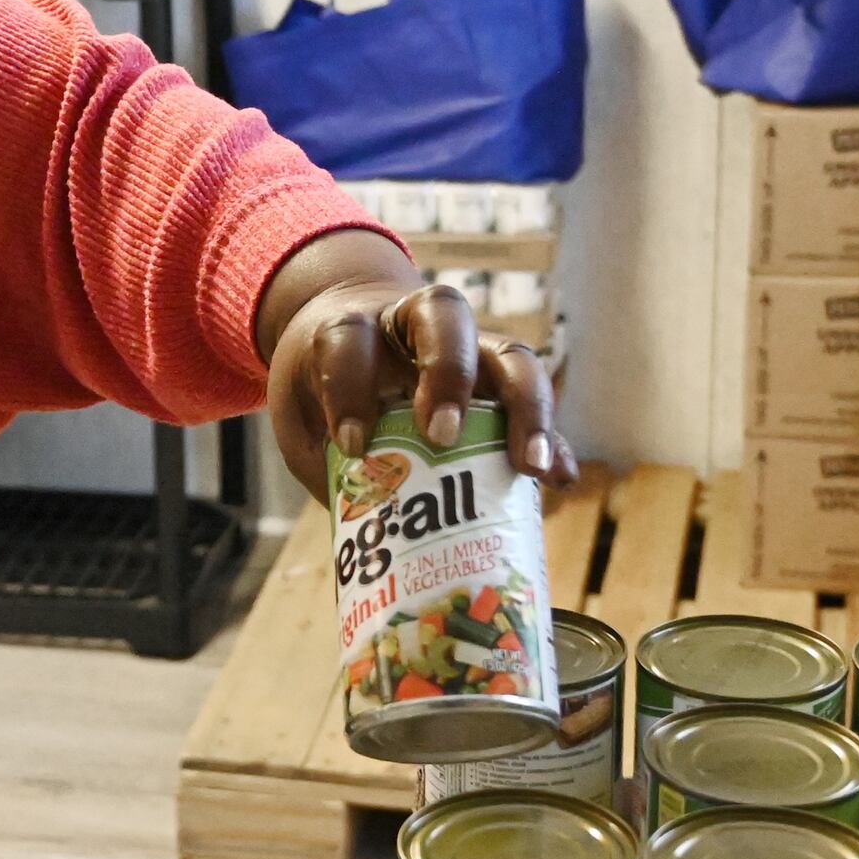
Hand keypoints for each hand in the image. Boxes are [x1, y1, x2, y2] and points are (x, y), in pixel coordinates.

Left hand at [260, 251, 575, 495]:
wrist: (351, 336)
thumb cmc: (321, 386)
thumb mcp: (300, 417)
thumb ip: (325, 463)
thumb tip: (369, 544)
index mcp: (355, 326)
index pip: (350, 337)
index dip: (350, 386)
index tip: (352, 443)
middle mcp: (416, 323)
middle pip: (444, 315)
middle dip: (448, 374)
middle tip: (442, 436)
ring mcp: (468, 347)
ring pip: (508, 352)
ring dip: (523, 407)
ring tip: (529, 465)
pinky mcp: (500, 380)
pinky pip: (533, 404)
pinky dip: (551, 438)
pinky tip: (558, 477)